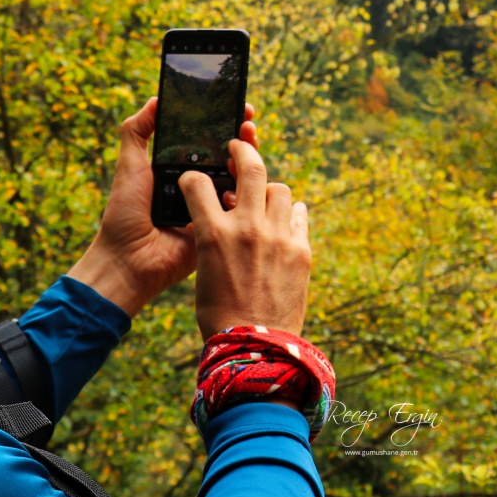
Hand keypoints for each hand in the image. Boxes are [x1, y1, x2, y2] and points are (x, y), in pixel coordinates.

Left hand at [66, 98, 259, 315]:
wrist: (128, 259)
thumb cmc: (125, 213)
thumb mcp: (130, 165)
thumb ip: (137, 132)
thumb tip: (156, 99)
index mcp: (180, 169)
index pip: (209, 141)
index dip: (224, 123)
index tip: (237, 107)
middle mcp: (199, 186)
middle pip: (230, 156)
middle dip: (243, 136)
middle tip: (248, 122)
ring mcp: (212, 206)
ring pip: (241, 179)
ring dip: (249, 160)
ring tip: (246, 142)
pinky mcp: (220, 228)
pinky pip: (240, 208)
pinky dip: (245, 193)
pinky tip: (237, 183)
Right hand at [180, 137, 310, 338]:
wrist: (255, 347)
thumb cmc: (220, 313)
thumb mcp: (204, 270)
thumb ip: (212, 236)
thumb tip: (221, 214)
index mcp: (214, 234)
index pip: (198, 184)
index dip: (193, 177)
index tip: (195, 179)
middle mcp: (248, 228)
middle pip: (251, 168)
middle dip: (242, 151)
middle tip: (238, 149)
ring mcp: (279, 237)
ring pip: (280, 189)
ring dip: (268, 191)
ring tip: (263, 201)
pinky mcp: (302, 249)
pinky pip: (299, 214)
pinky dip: (290, 214)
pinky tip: (285, 220)